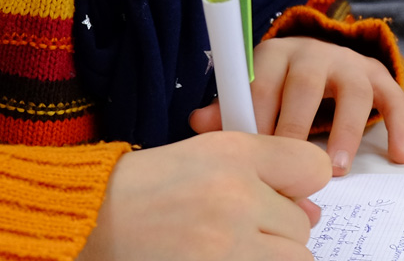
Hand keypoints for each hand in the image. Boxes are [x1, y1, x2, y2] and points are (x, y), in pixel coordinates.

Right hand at [77, 131, 328, 260]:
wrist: (89, 221)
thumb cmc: (147, 187)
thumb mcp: (206, 153)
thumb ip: (266, 170)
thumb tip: (313, 212)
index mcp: (234, 155)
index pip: (314, 169)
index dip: (299, 185)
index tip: (281, 195)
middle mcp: (235, 199)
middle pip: (302, 226)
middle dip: (277, 231)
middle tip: (233, 227)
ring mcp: (225, 248)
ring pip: (293, 260)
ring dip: (268, 256)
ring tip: (229, 247)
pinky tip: (218, 256)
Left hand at [190, 36, 403, 175]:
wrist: (319, 60)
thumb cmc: (278, 87)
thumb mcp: (253, 91)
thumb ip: (230, 109)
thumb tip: (199, 123)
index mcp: (276, 54)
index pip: (263, 80)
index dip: (258, 115)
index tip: (255, 149)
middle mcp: (314, 52)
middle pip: (307, 83)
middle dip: (298, 126)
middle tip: (292, 163)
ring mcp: (349, 62)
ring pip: (353, 90)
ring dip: (346, 130)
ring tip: (338, 167)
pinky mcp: (376, 75)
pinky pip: (393, 96)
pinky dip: (399, 125)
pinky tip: (398, 154)